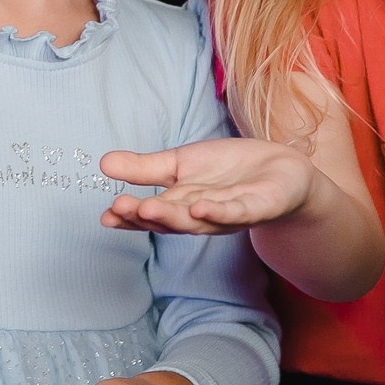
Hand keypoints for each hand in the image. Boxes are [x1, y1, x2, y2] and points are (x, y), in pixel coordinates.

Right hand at [100, 136, 318, 234]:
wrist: (281, 170)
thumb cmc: (228, 170)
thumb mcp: (180, 163)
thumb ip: (145, 168)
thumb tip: (103, 164)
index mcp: (181, 205)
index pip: (151, 214)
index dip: (129, 217)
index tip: (105, 216)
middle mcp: (202, 215)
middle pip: (171, 220)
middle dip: (146, 216)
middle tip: (121, 208)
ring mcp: (229, 214)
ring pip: (198, 221)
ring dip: (175, 217)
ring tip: (150, 208)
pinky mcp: (258, 208)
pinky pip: (237, 213)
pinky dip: (219, 212)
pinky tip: (200, 207)